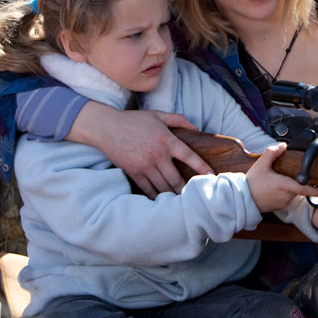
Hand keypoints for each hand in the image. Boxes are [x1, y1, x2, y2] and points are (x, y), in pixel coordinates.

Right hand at [69, 102, 212, 196]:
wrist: (106, 127)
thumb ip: (179, 120)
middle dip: (187, 189)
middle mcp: (157, 155)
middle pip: (176, 178)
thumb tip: (197, 128)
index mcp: (166, 140)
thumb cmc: (134, 120)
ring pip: (162, 186)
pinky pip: (147, 189)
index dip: (201, 167)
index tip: (211, 176)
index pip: (189, 156)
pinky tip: (163, 201)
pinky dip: (156, 196)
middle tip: (196, 196)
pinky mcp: (133, 172)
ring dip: (172, 195)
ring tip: (182, 202)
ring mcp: (144, 165)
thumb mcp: (158, 114)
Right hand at [245, 144, 317, 212]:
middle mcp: (286, 196)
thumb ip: (272, 152)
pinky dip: (286, 191)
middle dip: (301, 181)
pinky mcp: (281, 206)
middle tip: (291, 173)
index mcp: (284, 186)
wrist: (242, 199)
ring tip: (278, 179)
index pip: (304, 189)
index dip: (317, 190)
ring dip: (291, 185)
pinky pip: (288, 197)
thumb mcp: (261, 165)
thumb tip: (283, 146)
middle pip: (300, 187)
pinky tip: (276, 186)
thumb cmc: (252, 183)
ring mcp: (284, 202)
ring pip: (294, 192)